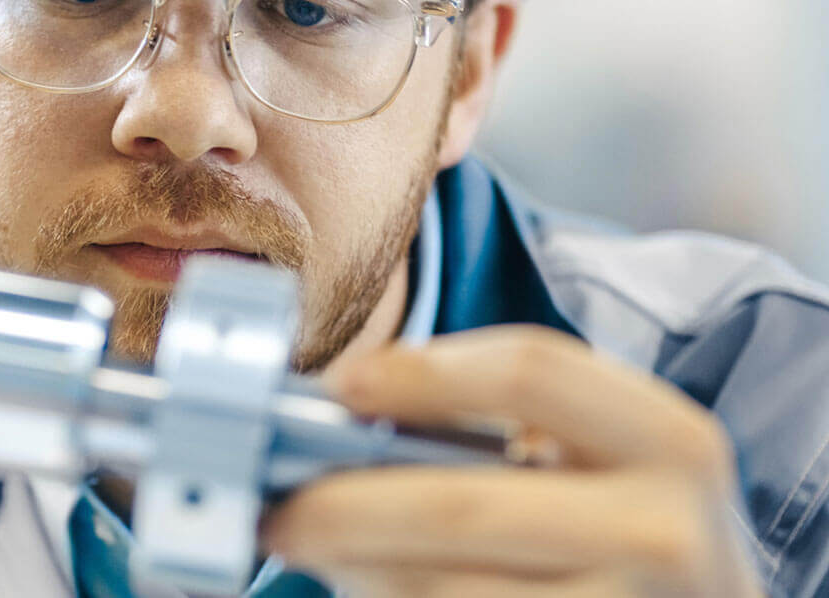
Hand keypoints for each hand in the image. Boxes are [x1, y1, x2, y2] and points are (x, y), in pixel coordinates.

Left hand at [261, 326, 764, 596]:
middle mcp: (667, 533)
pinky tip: (372, 589)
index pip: (531, 372)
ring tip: (316, 553)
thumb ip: (496, 428)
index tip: (341, 385)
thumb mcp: (598, 455)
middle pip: (463, 505)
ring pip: (450, 595)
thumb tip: (345, 421)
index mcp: (669, 441)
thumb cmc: (624, 521)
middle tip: (279, 510)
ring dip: (361, 574)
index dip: (423, 372)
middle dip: (346, 506)